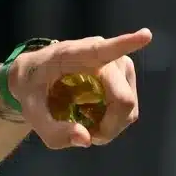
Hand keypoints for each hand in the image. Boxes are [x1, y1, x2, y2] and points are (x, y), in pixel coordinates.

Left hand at [6, 29, 151, 148]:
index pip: (102, 49)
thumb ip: (52, 130)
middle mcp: (103, 55)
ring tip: (87, 125)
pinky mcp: (125, 75)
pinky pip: (129, 106)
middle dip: (109, 126)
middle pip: (122, 98)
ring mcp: (118, 64)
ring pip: (129, 105)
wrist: (35, 75)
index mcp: (73, 55)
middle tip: (88, 136)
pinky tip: (96, 118)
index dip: (125, 44)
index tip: (145, 35)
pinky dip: (115, 120)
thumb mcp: (30, 111)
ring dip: (112, 124)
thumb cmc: (32, 87)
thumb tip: (86, 140)